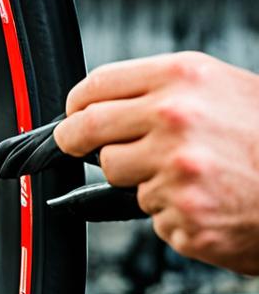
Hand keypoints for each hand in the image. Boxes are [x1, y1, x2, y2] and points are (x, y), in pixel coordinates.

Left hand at [54, 52, 258, 273]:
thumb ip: (162, 90)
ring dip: (140, 177)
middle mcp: (175, 120)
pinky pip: (151, 213)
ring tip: (188, 174)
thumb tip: (101, 101)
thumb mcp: (221, 87)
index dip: (76, 105)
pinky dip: (173, 212)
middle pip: (87, 131)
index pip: (94, 87)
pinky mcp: (185, 215)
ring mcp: (177, 170)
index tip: (73, 114)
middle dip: (77, 140)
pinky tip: (207, 201)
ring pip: (116, 174)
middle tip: (78, 145)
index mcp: (181, 79)